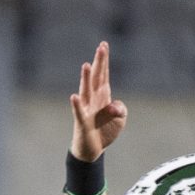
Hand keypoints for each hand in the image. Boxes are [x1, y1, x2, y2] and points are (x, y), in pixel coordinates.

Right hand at [68, 41, 126, 161]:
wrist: (92, 150)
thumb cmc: (104, 131)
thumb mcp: (120, 119)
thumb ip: (121, 109)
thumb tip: (114, 106)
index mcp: (103, 96)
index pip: (103, 74)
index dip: (104, 60)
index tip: (104, 45)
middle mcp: (93, 99)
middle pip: (96, 77)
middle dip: (99, 62)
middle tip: (101, 46)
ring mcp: (86, 109)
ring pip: (86, 91)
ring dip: (85, 78)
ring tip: (86, 65)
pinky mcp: (82, 122)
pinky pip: (79, 112)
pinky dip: (76, 105)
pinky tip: (74, 96)